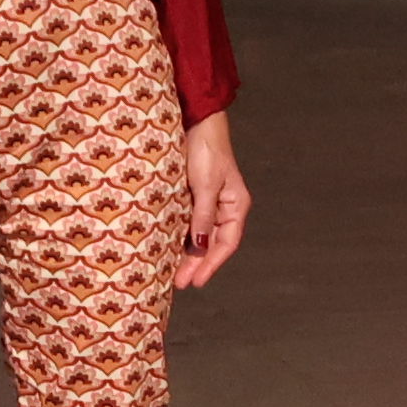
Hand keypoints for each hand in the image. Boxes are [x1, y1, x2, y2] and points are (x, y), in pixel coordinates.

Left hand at [178, 111, 250, 290]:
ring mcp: (208, 202)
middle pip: (212, 243)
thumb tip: (198, 248)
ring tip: (174, 273)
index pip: (226, 243)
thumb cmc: (206, 150)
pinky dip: (181, 238)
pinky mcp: (192, 195)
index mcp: (235, 205)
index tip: (196, 281)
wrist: (195, 122)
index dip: (211, 264)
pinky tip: (170, 248)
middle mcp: (224, 207)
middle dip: (197, 264)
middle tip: (180, 283)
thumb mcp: (205, 185)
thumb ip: (202, 217)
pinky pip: (188, 223)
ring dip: (188, 254)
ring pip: (200, 235)